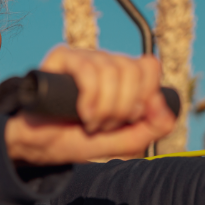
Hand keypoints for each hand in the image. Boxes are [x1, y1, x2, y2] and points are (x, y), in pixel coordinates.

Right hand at [4, 46, 175, 165]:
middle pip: (133, 70)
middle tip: (105, 125)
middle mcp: (106, 62)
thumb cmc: (80, 140)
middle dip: (122, 108)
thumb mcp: (125, 142)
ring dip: (104, 109)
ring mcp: (84, 57)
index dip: (145, 94)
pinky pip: (89, 71)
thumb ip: (153, 127)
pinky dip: (90, 99)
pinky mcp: (63, 58)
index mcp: (123, 77)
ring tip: (90, 123)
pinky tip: (82, 113)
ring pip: (112, 71)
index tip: (130, 118)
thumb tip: (163, 105)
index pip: (149, 67)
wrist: (41, 146)